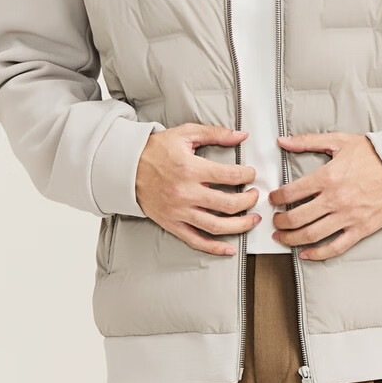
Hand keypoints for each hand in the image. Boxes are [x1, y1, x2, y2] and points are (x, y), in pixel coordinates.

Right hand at [135, 124, 259, 255]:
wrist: (127, 168)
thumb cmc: (156, 150)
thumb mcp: (185, 133)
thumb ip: (215, 133)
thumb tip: (241, 135)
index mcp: (191, 169)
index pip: (230, 176)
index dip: (247, 175)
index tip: (251, 174)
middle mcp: (186, 193)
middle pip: (228, 204)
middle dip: (248, 201)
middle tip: (255, 196)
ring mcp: (179, 211)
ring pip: (216, 226)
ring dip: (240, 225)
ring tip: (252, 220)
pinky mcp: (172, 224)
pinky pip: (196, 241)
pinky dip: (214, 248)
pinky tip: (229, 249)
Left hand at [269, 131, 381, 260]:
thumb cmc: (372, 154)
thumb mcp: (339, 141)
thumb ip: (308, 141)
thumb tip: (283, 141)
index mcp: (327, 177)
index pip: (291, 192)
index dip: (277, 198)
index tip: (273, 199)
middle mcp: (335, 200)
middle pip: (297, 217)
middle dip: (280, 221)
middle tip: (275, 221)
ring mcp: (348, 217)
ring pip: (312, 235)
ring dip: (292, 239)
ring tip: (282, 238)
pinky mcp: (360, 229)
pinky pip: (336, 247)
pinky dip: (318, 254)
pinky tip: (306, 253)